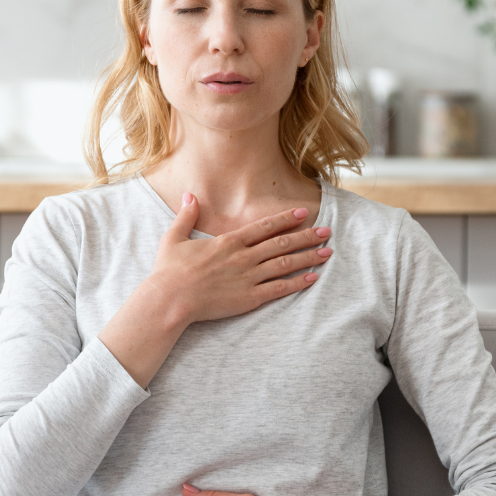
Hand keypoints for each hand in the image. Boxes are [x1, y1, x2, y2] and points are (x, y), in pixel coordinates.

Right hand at [146, 194, 332, 326]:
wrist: (170, 299)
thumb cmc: (169, 271)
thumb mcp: (174, 238)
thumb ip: (186, 215)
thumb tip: (189, 195)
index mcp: (229, 241)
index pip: (264, 227)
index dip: (286, 219)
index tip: (303, 213)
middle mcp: (243, 257)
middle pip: (282, 243)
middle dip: (307, 236)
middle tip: (327, 231)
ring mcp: (248, 278)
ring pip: (285, 264)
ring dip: (308, 257)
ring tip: (327, 252)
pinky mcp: (249, 298)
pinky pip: (279, 289)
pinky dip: (298, 282)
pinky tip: (313, 277)